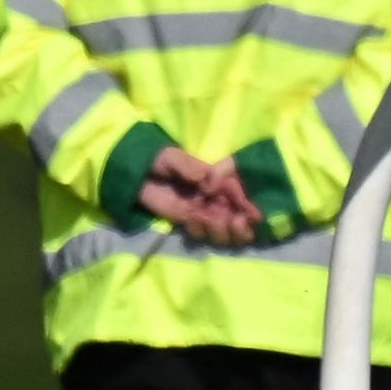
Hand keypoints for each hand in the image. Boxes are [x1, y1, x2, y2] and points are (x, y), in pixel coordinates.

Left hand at [141, 145, 264, 246]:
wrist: (136, 173)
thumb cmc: (159, 159)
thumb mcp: (173, 158)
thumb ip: (190, 167)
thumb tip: (208, 180)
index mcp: (217, 181)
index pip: (237, 195)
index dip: (247, 206)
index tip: (254, 215)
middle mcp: (213, 199)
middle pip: (236, 218)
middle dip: (240, 224)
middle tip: (236, 221)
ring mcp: (201, 211)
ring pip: (221, 230)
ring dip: (221, 229)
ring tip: (211, 218)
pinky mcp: (186, 221)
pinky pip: (199, 232)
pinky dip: (199, 228)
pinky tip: (192, 217)